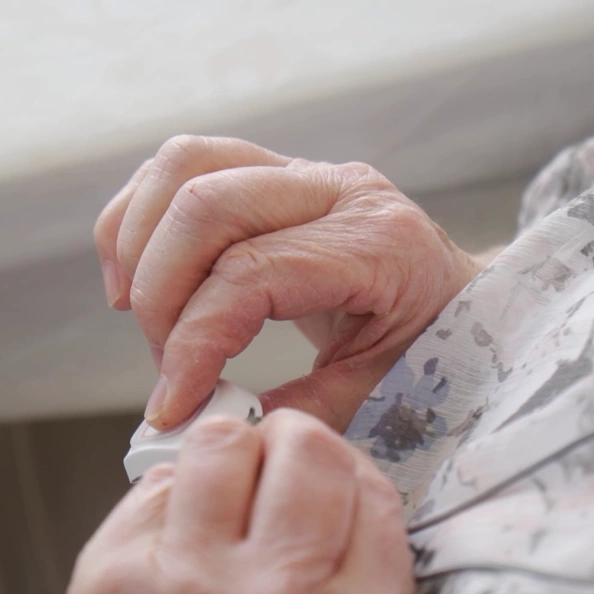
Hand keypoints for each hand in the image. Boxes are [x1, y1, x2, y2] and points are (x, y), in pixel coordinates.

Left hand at [58, 409, 413, 593]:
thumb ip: (350, 573)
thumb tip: (332, 473)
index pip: (370, 489)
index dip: (348, 474)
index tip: (329, 481)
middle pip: (304, 448)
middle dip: (291, 450)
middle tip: (274, 473)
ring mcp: (182, 586)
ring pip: (219, 443)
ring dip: (224, 461)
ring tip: (218, 506)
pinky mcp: (107, 580)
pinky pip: (152, 487)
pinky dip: (167, 505)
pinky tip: (171, 551)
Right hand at [94, 136, 480, 430]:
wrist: (456, 300)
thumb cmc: (431, 349)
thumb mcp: (383, 392)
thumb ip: (305, 412)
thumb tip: (221, 428)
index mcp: (377, 243)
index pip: (251, 272)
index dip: (194, 341)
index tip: (172, 403)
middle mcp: (337, 189)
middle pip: (205, 204)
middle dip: (160, 294)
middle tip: (164, 365)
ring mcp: (300, 171)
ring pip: (183, 165)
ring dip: (137, 242)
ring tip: (137, 313)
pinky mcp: (268, 172)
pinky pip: (181, 166)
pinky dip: (139, 217)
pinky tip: (139, 277)